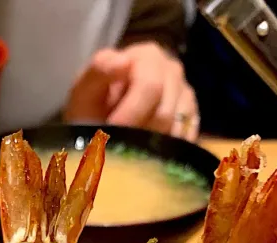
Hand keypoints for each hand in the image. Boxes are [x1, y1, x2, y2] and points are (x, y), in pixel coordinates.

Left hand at [65, 42, 199, 140]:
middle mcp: (172, 72)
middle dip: (139, 134)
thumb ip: (99, 70)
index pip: (150, 87)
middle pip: (165, 113)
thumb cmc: (93, 106)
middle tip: (119, 144)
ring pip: (176, 131)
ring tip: (131, 147)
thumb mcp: (85, 88)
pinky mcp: (191, 119)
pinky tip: (149, 152)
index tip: (111, 132)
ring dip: (152, 145)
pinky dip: (166, 151)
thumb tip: (124, 61)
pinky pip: (185, 141)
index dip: (130, 115)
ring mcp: (185, 95)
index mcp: (148, 57)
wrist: (103, 122)